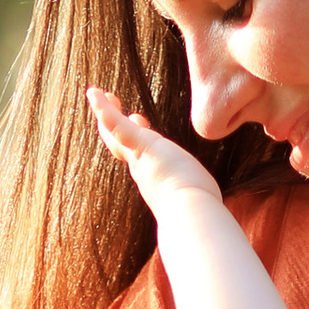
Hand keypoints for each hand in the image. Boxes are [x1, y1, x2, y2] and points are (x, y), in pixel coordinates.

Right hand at [88, 84, 219, 211]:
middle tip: (111, 104)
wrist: (191, 215)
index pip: (142, 154)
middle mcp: (142, 170)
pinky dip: (104, 109)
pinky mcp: (141, 147)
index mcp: (155, 179)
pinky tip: (94, 93)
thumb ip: (199, 195)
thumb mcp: (198, 197)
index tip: (140, 120)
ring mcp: (140, 158)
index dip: (138, 136)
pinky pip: (118, 125)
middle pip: (122, 144)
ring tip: (96, 94)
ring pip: (116, 132)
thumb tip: (214, 210)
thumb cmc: (200, 211)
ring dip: (105, 113)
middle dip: (114, 125)